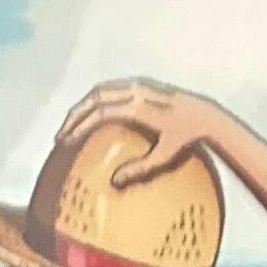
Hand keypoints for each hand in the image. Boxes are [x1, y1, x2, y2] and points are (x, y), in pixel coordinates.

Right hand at [61, 80, 221, 183]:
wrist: (205, 116)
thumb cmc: (185, 139)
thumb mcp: (164, 157)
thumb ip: (139, 169)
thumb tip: (113, 182)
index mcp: (139, 107)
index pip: (100, 113)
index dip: (80, 126)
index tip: (66, 142)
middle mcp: (136, 90)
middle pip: (95, 97)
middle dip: (75, 115)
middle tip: (61, 136)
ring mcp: (139, 84)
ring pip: (102, 89)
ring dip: (84, 106)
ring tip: (71, 127)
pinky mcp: (142, 84)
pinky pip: (112, 88)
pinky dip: (96, 101)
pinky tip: (91, 118)